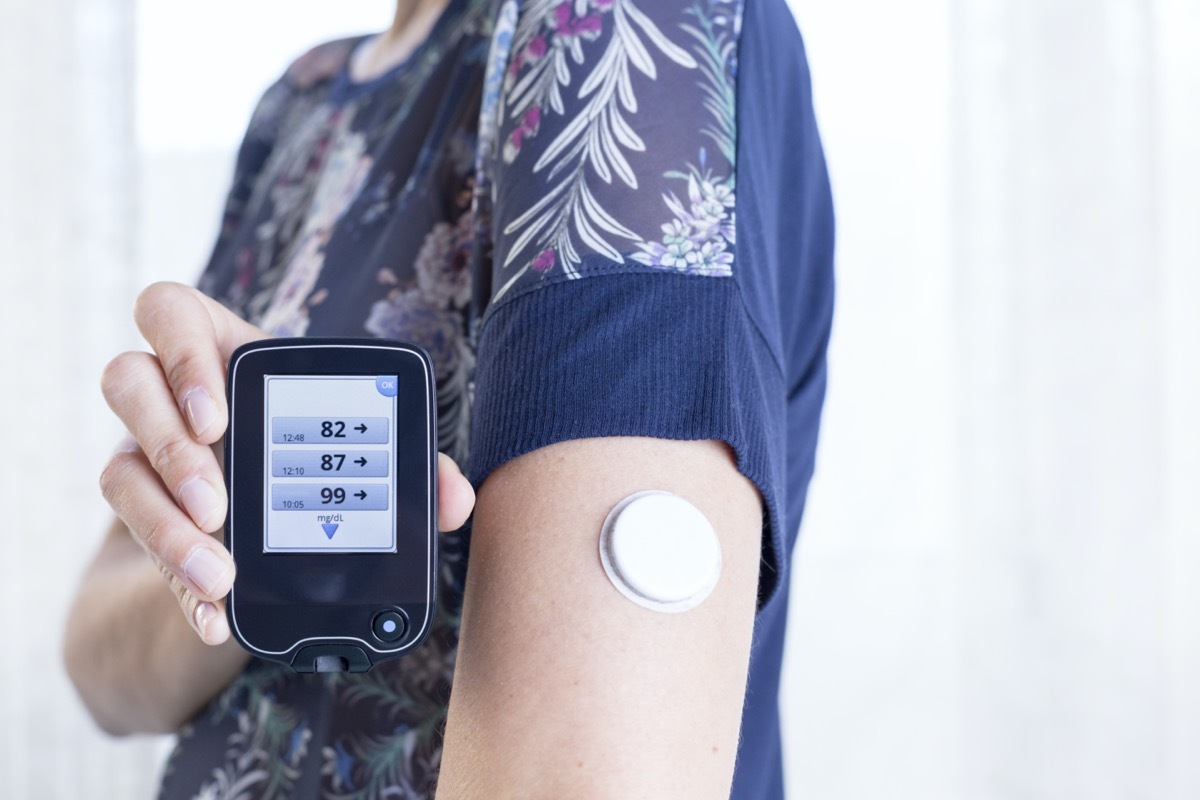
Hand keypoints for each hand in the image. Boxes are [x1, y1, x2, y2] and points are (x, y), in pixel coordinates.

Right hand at [99, 282, 474, 645]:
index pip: (167, 312)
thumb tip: (455, 497)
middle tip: (218, 505)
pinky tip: (214, 614)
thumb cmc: (321, 450)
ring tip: (219, 570)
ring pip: (118, 469)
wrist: (273, 508)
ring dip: (163, 524)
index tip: (219, 418)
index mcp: (222, 349)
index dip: (180, 354)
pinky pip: (136, 541)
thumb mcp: (361, 446)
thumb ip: (411, 463)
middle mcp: (169, 394)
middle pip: (126, 384)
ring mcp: (145, 451)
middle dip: (168, 445)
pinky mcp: (144, 512)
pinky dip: (176, 584)